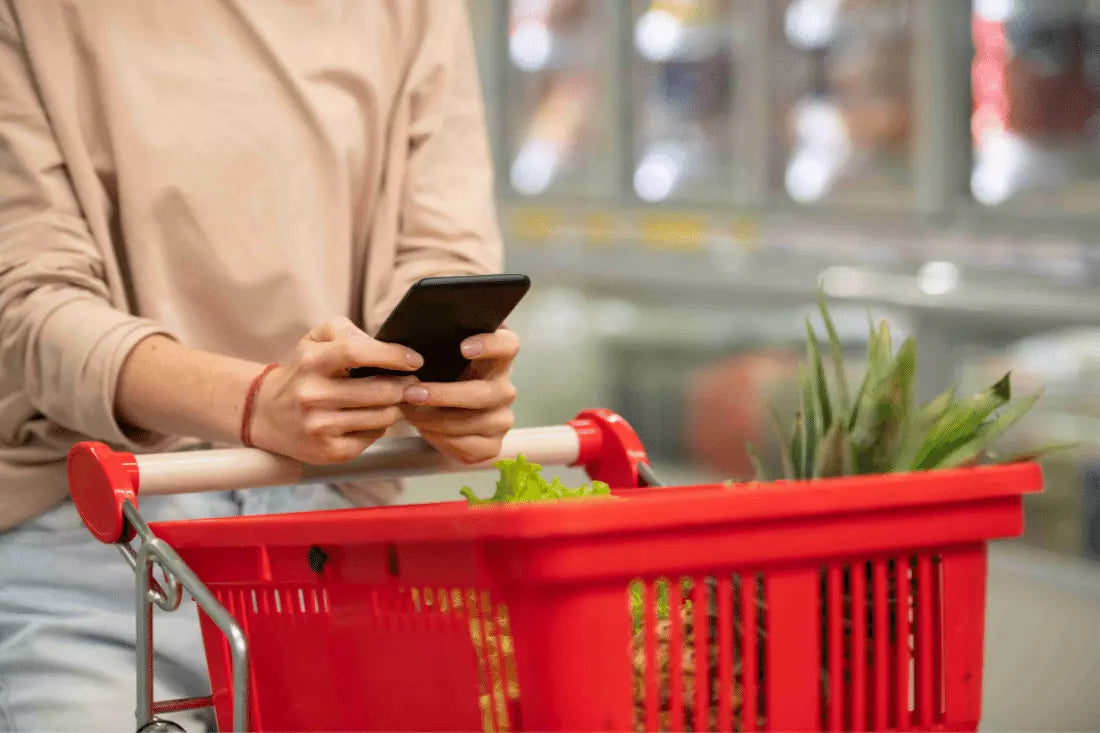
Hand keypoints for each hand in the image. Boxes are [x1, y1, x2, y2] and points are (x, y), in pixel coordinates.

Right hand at [249, 317, 422, 463]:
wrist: (265, 413)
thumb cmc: (302, 371)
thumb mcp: (314, 341)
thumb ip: (346, 332)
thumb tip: (385, 345)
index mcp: (312, 362)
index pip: (358, 353)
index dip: (393, 356)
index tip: (415, 360)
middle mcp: (313, 395)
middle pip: (381, 391)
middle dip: (406, 386)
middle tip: (414, 383)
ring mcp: (321, 427)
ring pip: (383, 416)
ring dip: (396, 407)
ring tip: (394, 399)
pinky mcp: (330, 452)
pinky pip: (374, 436)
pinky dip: (379, 426)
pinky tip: (370, 418)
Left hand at [401, 329, 518, 464]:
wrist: (434, 411)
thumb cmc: (434, 374)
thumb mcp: (432, 355)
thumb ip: (427, 342)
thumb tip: (401, 338)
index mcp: (496, 357)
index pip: (508, 345)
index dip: (491, 345)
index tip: (463, 347)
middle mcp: (504, 387)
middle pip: (486, 393)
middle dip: (446, 395)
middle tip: (413, 393)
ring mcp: (502, 418)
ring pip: (474, 422)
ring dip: (436, 420)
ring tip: (410, 413)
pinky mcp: (493, 444)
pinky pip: (471, 446)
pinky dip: (443, 440)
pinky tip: (426, 430)